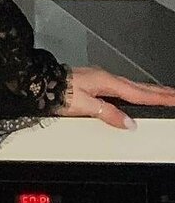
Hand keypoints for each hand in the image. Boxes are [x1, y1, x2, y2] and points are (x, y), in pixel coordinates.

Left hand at [57, 65, 174, 128]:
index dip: (159, 98)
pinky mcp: (95, 83)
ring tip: (162, 94)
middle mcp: (106, 79)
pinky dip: (135, 91)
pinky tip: (135, 95)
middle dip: (160, 92)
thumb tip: (128, 123)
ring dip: (149, 90)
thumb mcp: (83, 106)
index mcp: (107, 83)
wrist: (39, 82)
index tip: (174, 99)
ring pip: (132, 86)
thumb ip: (107, 114)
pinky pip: (122, 87)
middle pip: (139, 87)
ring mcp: (100, 80)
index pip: (139, 93)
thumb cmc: (58, 91)